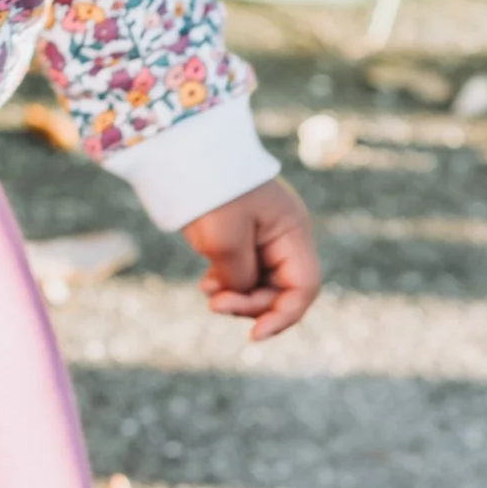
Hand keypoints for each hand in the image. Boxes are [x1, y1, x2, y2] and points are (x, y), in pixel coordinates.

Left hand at [182, 176, 320, 342]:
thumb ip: (240, 278)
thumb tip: (240, 294)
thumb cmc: (210, 192)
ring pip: (259, 285)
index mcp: (292, 232)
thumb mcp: (224, 241)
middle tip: (214, 304)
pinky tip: (206, 284)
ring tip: (207, 291)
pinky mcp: (240, 237)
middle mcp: (284, 236)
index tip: (254, 335)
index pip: (303, 288)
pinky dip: (226, 284)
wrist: (183, 152)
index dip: (283, 317)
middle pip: (281, 291)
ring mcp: (263, 237)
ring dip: (235, 296)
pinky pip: (242, 273)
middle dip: (250, 305)